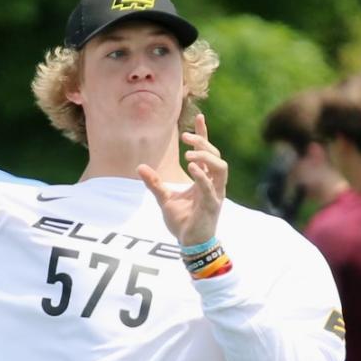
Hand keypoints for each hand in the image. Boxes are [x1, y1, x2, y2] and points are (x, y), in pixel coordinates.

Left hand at [138, 114, 228, 245]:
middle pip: (215, 156)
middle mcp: (213, 184)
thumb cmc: (183, 222)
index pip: (207, 152)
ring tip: (189, 154)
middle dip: (203, 143)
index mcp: (204, 180)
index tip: (198, 116)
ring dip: (206, 157)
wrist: (189, 244)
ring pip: (221, 168)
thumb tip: (140, 167)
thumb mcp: (164, 198)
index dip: (204, 134)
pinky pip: (210, 188)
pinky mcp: (212, 206)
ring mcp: (215, 194)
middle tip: (185, 137)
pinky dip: (202, 176)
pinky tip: (191, 168)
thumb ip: (155, 182)